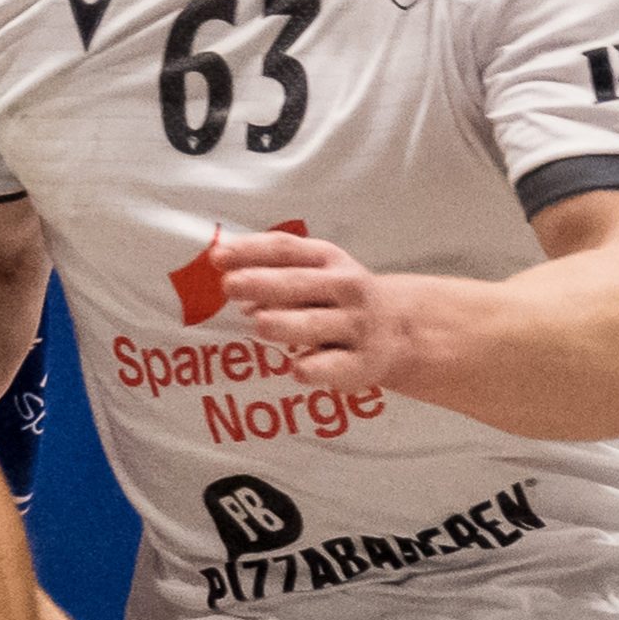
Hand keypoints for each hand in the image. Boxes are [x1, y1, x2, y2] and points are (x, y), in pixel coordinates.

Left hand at [213, 231, 406, 389]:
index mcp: (327, 259)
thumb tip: (234, 286)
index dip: (251, 250)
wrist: (400, 329)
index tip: (218, 256)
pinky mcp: (363, 363)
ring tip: (260, 323)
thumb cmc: (339, 297)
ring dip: (288, 323)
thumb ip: (275, 275)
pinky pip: (337, 365)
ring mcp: (356, 325)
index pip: (285, 249)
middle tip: (230, 285)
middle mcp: (344, 288)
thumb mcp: (316, 274)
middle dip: (264, 283)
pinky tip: (297, 369)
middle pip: (300, 283)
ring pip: (318, 323)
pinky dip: (317, 368)